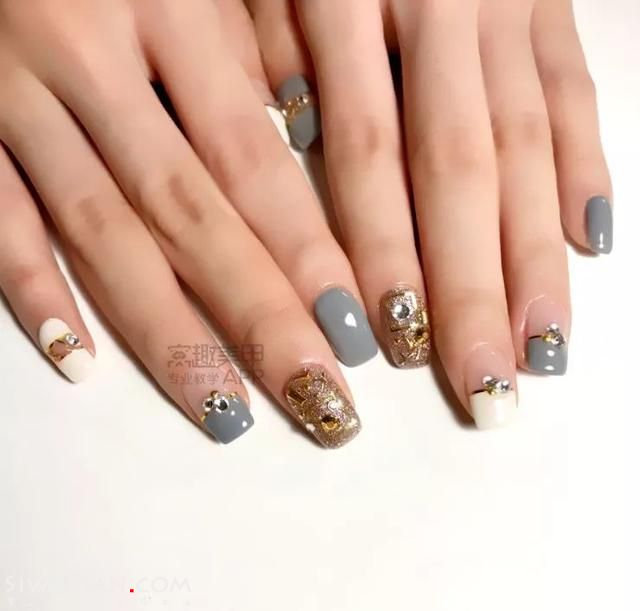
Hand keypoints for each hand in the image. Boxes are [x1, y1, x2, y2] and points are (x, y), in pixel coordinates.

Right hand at [0, 0, 366, 447]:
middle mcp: (90, 58)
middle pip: (188, 216)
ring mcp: (11, 95)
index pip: (252, 161)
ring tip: (226, 412)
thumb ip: (244, 46)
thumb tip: (305, 135)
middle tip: (318, 400)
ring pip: (102, 235)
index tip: (354, 332)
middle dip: (256, 317)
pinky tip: (78, 360)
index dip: (306, 252)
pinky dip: (31, 289)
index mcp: (167, 6)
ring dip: (166, 333)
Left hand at [247, 0, 612, 427]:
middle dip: (471, 289)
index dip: (382, 252)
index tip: (388, 342)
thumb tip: (291, 131)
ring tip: (545, 347)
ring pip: (527, 149)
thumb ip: (270, 40)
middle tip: (485, 389)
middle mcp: (447, 3)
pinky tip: (594, 240)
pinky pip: (572, 90)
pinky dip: (585, 166)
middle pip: (458, 173)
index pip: (368, 153)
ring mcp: (511, 1)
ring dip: (536, 257)